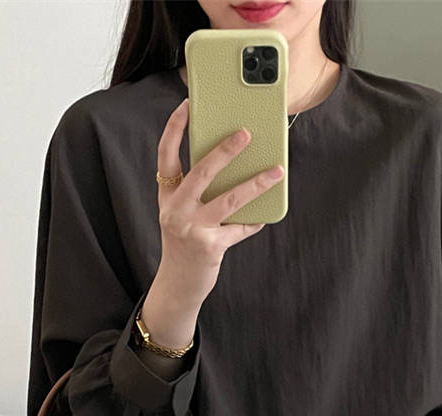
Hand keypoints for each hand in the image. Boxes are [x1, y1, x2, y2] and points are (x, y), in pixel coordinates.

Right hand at [153, 98, 283, 315]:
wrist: (178, 284)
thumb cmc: (184, 243)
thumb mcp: (181, 214)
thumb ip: (197, 191)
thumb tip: (231, 165)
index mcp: (167, 197)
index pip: (166, 154)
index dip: (175, 128)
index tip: (188, 105)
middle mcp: (176, 210)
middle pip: (201, 172)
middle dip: (225, 151)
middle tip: (246, 133)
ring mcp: (192, 229)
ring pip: (229, 199)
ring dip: (256, 183)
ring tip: (276, 171)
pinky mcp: (210, 247)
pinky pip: (239, 229)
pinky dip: (254, 221)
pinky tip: (265, 215)